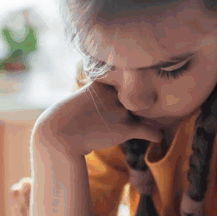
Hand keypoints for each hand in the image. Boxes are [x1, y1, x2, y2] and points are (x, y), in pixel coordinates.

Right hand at [35, 80, 162, 155]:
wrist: (59, 136)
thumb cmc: (67, 118)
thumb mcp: (83, 97)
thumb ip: (101, 94)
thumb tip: (113, 98)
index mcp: (104, 82)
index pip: (128, 78)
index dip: (137, 82)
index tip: (145, 81)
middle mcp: (114, 94)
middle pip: (138, 95)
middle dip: (146, 98)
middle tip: (156, 102)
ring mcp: (120, 111)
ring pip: (144, 113)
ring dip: (150, 118)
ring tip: (157, 121)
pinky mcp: (124, 128)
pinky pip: (147, 130)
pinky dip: (154, 134)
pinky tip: (157, 138)